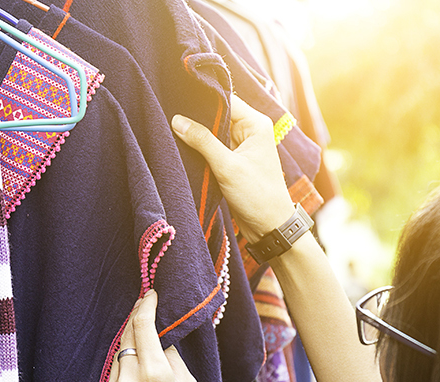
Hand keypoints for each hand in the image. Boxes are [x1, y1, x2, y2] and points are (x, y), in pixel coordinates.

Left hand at [97, 291, 205, 381]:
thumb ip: (172, 358)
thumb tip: (162, 338)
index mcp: (154, 372)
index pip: (143, 324)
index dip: (145, 305)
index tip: (149, 295)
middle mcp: (127, 380)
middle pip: (127, 338)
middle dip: (137, 327)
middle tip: (147, 320)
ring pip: (119, 361)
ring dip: (131, 357)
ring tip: (150, 370)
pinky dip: (125, 381)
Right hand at [172, 95, 294, 242]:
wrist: (269, 227)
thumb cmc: (257, 196)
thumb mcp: (227, 167)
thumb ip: (203, 142)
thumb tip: (177, 120)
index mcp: (256, 124)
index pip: (226, 99)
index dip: (203, 97)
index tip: (178, 95)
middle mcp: (250, 130)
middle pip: (218, 113)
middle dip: (196, 115)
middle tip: (169, 112)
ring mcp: (241, 145)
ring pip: (213, 130)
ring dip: (197, 132)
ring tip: (171, 126)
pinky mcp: (233, 160)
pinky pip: (213, 146)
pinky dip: (200, 147)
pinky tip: (181, 144)